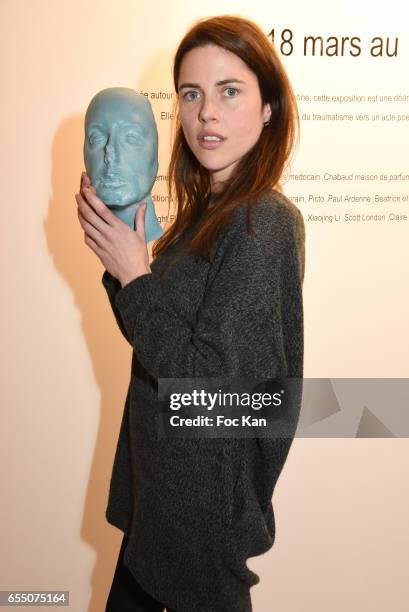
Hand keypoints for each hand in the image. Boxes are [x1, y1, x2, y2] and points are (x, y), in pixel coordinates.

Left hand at [75, 172, 150, 286]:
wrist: (133, 274)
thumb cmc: (139, 255)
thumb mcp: (141, 235)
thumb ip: (140, 218)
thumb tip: (144, 204)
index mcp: (118, 228)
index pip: (101, 209)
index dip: (92, 198)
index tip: (87, 189)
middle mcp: (107, 234)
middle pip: (89, 215)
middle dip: (81, 202)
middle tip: (77, 194)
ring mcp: (101, 243)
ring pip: (85, 226)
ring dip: (80, 214)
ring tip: (78, 206)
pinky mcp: (98, 252)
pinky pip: (87, 238)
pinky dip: (84, 230)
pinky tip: (85, 226)